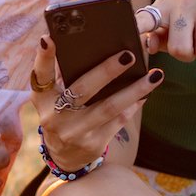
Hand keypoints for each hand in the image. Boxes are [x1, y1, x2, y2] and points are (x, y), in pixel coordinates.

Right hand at [32, 37, 163, 170]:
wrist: (64, 156)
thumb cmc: (62, 114)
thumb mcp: (54, 98)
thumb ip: (66, 77)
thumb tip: (96, 48)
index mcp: (42, 99)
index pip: (40, 75)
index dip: (43, 57)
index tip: (48, 38)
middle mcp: (55, 116)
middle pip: (83, 89)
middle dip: (107, 71)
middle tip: (129, 55)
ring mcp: (75, 132)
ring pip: (109, 107)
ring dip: (134, 90)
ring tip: (154, 75)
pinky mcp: (93, 144)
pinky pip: (118, 121)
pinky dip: (133, 105)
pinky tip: (146, 93)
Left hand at [137, 0, 195, 61]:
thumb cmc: (193, 22)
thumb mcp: (172, 30)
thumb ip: (156, 39)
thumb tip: (148, 45)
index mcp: (163, 6)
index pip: (146, 19)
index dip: (136, 28)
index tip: (128, 34)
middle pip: (180, 50)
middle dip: (188, 55)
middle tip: (193, 43)